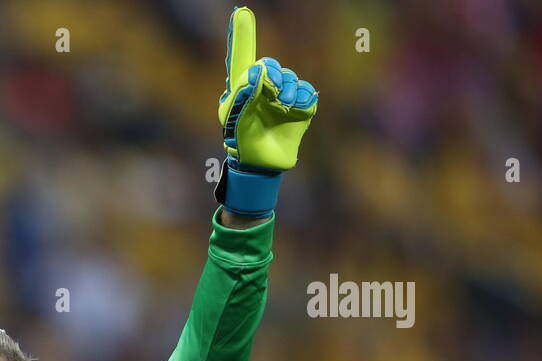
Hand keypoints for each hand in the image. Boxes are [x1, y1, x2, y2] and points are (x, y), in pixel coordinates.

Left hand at [214, 7, 318, 217]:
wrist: (260, 165)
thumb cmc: (240, 143)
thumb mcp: (235, 120)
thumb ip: (243, 95)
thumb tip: (258, 72)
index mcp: (241, 89)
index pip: (241, 58)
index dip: (241, 36)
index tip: (241, 12)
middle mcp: (263, 88)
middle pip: (270, 65)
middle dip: (272, 73)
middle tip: (271, 89)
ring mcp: (283, 97)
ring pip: (290, 78)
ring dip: (287, 88)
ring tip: (282, 105)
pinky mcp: (301, 107)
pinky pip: (306, 92)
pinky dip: (302, 98)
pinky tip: (295, 109)